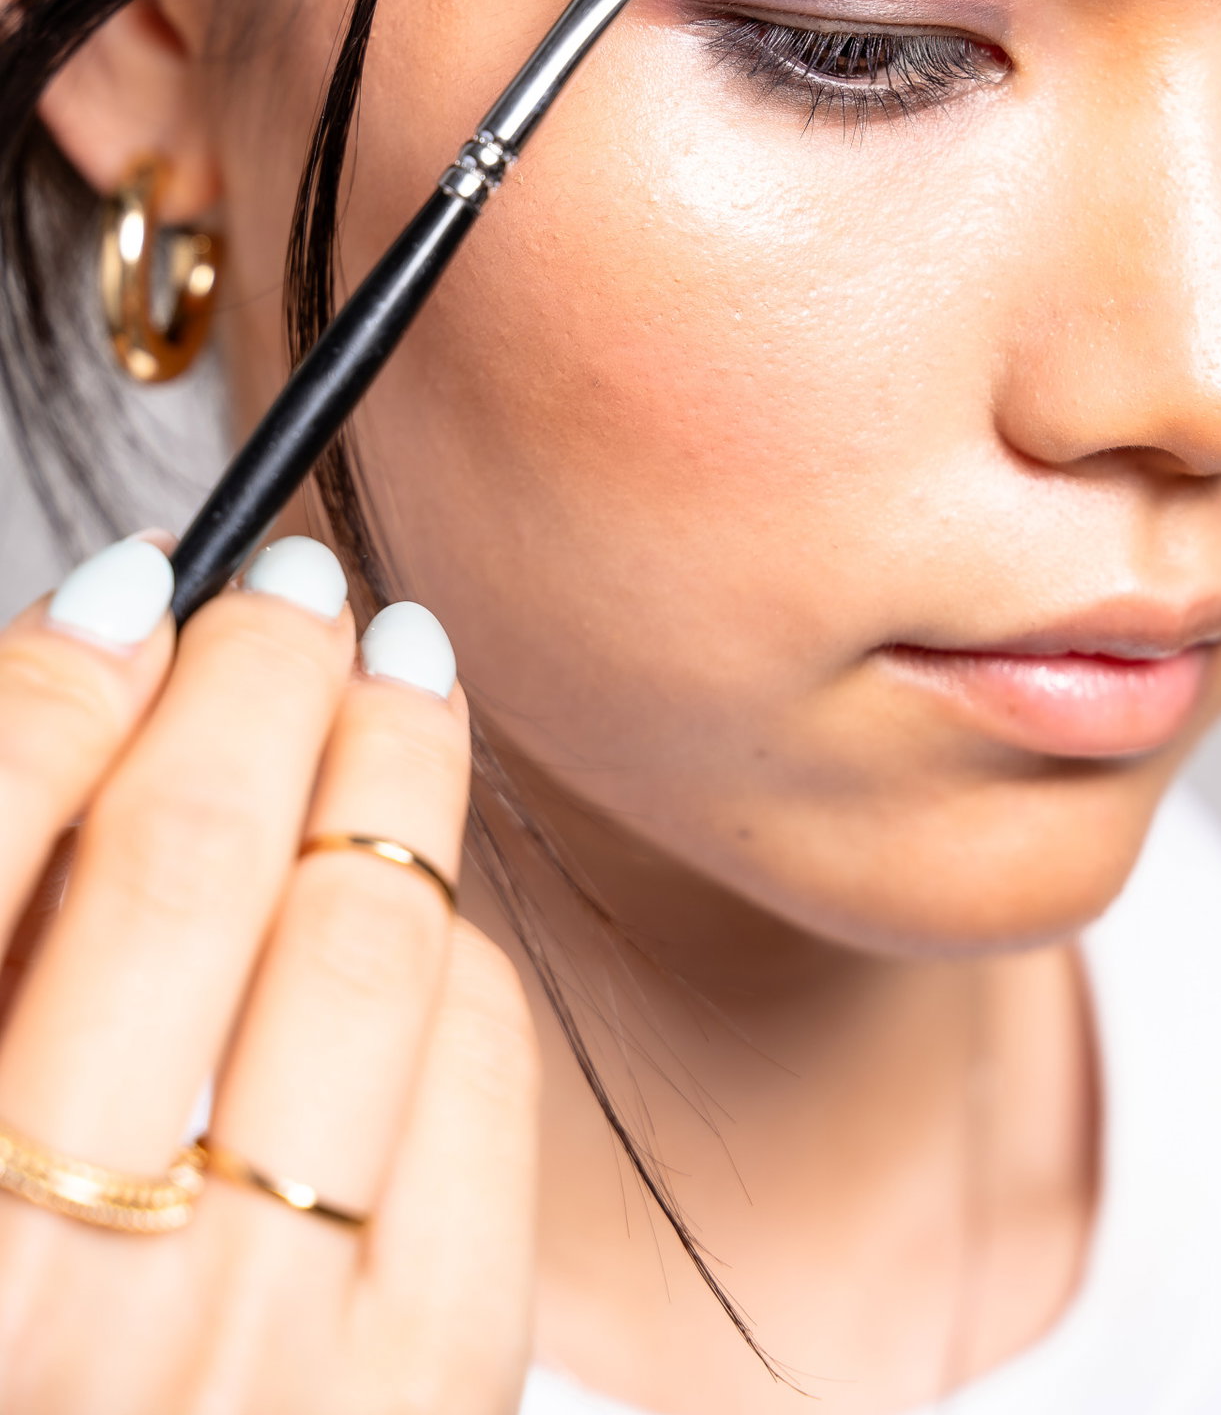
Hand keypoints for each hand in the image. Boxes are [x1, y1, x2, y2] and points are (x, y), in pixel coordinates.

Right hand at [0, 534, 537, 1413]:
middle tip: (299, 583)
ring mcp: (257, 1346)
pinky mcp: (431, 1376)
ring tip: (398, 670)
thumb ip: (5, 918)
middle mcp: (54, 1288)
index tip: (137, 582)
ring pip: (363, 941)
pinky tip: (418, 898)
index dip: (67, 671)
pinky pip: (476, 1065)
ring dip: (395, 761)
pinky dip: (447, 944)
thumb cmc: (32, 1327)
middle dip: (261, 674)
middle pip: (190, 860)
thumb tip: (101, 678)